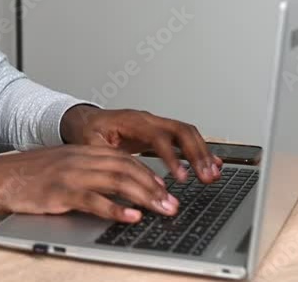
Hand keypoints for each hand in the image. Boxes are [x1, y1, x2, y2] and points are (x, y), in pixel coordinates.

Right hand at [0, 145, 178, 222]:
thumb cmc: (23, 176)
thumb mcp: (58, 167)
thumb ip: (83, 172)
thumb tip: (108, 188)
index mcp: (80, 152)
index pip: (123, 158)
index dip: (148, 173)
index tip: (164, 188)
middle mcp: (79, 159)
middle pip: (127, 169)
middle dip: (155, 187)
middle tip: (173, 204)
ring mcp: (70, 175)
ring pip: (117, 182)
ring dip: (145, 197)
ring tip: (163, 211)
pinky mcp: (60, 193)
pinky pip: (94, 201)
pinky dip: (116, 209)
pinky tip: (131, 217)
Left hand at [61, 105, 222, 183]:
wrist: (85, 120)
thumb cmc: (87, 131)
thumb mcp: (90, 144)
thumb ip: (107, 157)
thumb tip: (125, 174)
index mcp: (131, 121)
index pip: (158, 137)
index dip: (172, 157)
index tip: (181, 177)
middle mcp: (147, 119)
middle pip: (181, 131)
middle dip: (197, 154)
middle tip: (206, 176)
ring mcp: (155, 124)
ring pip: (187, 133)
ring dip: (202, 153)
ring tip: (212, 174)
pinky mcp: (160, 132)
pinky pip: (185, 138)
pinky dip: (200, 150)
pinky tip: (211, 164)